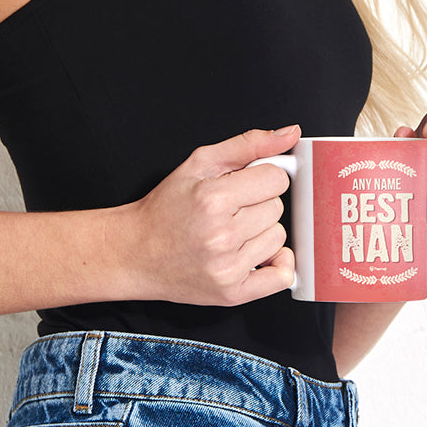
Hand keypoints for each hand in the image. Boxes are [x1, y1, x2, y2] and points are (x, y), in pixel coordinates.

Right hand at [123, 126, 298, 305]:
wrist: (136, 252)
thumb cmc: (166, 207)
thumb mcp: (200, 163)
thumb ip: (248, 145)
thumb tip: (290, 133)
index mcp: (213, 199)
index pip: (276, 179)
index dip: (262, 178)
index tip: (246, 183)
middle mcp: (221, 235)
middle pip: (277, 208)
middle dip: (258, 204)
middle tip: (230, 209)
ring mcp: (227, 268)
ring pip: (279, 238)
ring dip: (261, 232)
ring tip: (232, 231)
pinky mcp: (232, 293)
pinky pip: (282, 277)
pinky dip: (277, 264)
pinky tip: (256, 254)